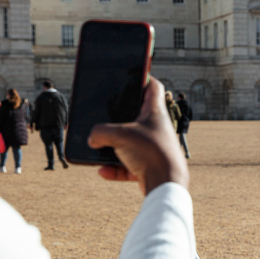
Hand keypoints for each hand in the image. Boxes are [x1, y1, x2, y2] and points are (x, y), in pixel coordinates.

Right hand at [87, 78, 188, 194]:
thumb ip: (101, 132)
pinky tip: (102, 171)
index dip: (143, 77)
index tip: (131, 74)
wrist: (167, 184)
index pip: (152, 87)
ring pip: (129, 142)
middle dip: (119, 116)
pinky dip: (114, 168)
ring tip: (98, 146)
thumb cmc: (152, 153)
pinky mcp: (148, 166)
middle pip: (136, 115)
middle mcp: (155, 128)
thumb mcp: (120, 135)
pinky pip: (127, 165)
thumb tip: (92, 139)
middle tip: (104, 113)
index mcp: (154, 112)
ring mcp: (152, 147)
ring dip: (113, 146)